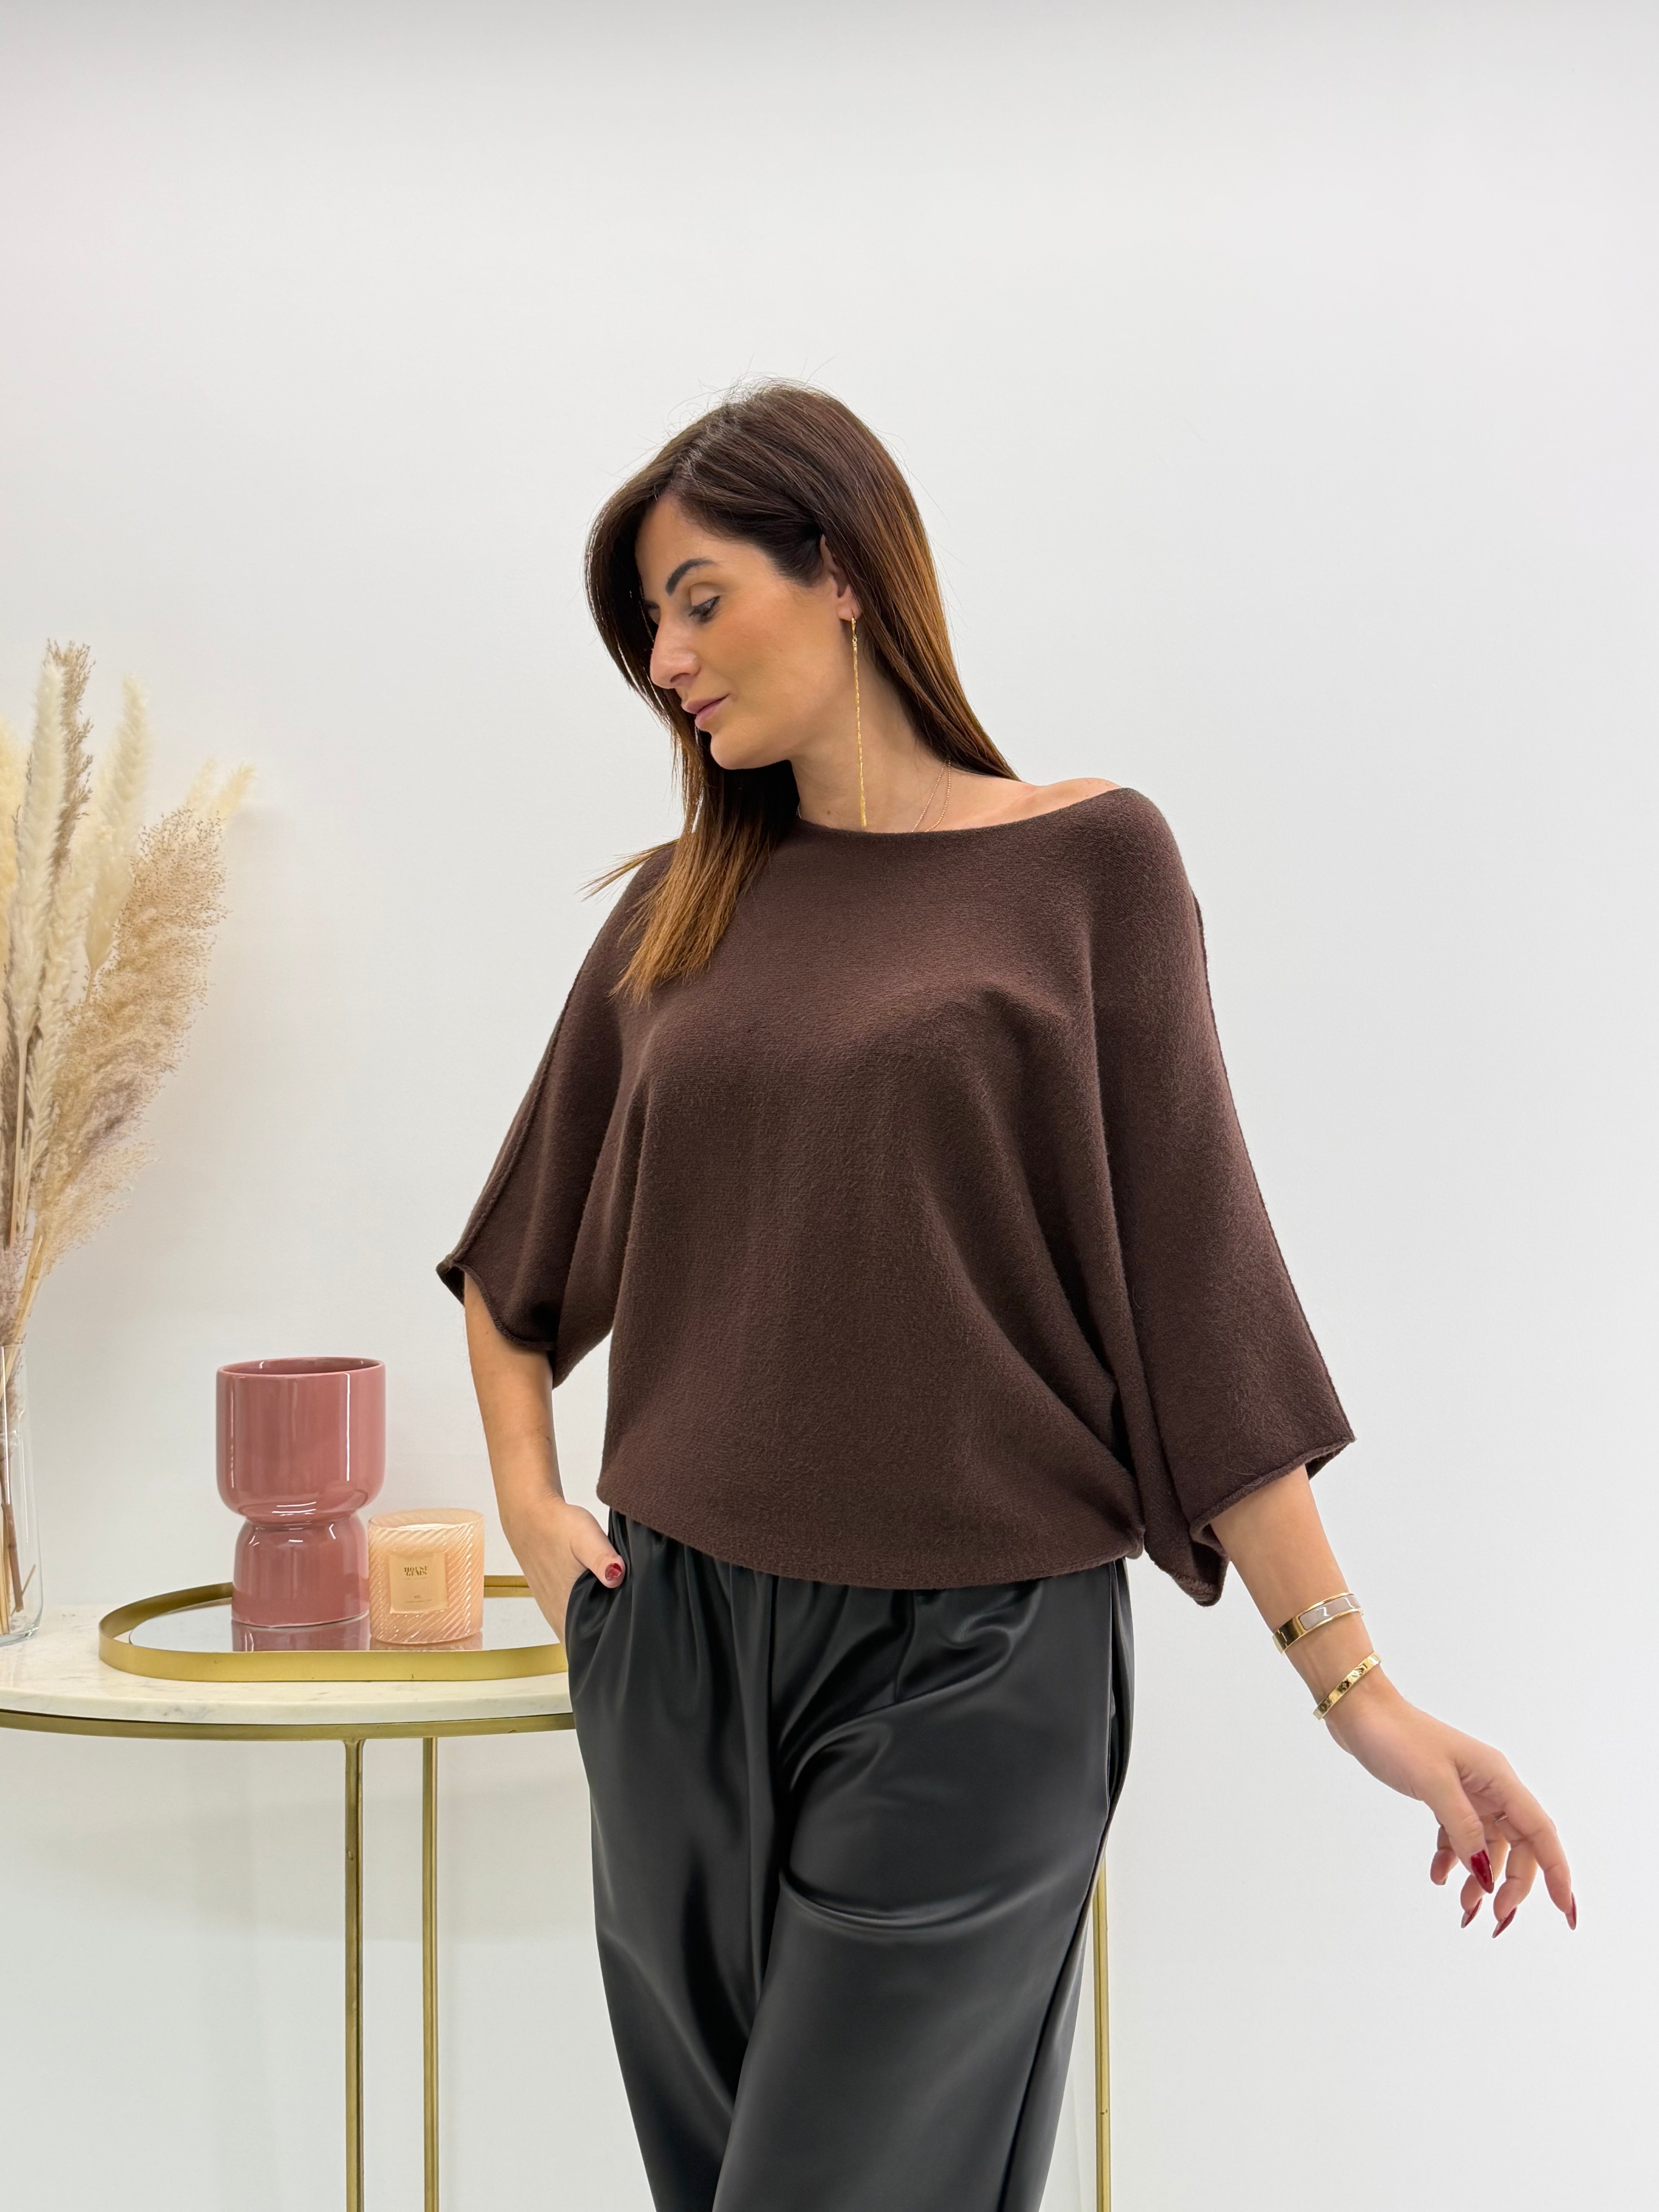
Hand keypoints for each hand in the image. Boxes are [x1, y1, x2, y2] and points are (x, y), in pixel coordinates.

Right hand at [507, 1497, 624, 1644]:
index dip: (609, 1651)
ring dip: (599, 1628)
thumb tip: (616, 1577)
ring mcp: (555, 1610)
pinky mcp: (555, 1600)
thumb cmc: (556, 1526)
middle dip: (609, 1641)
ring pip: (581, 1632)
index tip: (630, 1646)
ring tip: (624, 1617)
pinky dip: (590, 1615)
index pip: (588, 1648)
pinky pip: (575, 1618)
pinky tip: (605, 1602)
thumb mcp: (585, 1537)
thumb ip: (602, 1558)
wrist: (530, 1516)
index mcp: (566, 1611)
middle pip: (587, 1644)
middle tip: (634, 1630)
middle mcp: (558, 1617)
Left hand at [1325, 1675, 1576, 1935]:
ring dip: (1481, 1877)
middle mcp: (1490, 1785)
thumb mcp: (1433, 1783)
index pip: (1539, 1830)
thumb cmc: (1397, 1738)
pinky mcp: (1444, 1795)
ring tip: (1465, 1906)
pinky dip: (1453, 1858)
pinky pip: (1460, 1835)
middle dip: (1513, 1884)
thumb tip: (1484, 1873)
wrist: (1361, 1713)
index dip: (1556, 1871)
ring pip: (1488, 1844)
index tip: (1564, 1910)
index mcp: (1497, 1778)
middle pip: (1518, 1844)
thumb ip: (1462, 1828)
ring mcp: (1468, 1790)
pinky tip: (1438, 1876)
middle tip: (1496, 1917)